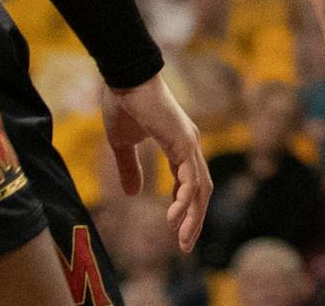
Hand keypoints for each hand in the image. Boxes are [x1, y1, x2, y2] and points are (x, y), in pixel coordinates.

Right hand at [101, 73, 211, 250]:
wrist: (124, 79)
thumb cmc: (124, 105)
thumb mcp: (123, 145)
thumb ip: (129, 168)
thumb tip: (134, 194)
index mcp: (179, 146)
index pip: (190, 183)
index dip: (185, 207)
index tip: (176, 230)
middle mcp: (190, 146)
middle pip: (201, 189)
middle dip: (195, 219)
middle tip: (185, 246)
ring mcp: (190, 143)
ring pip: (200, 187)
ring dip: (193, 215)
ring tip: (182, 238)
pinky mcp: (184, 141)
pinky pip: (190, 176)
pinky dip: (186, 198)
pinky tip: (176, 216)